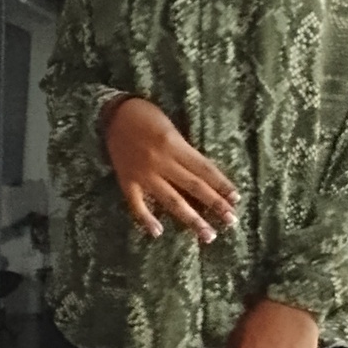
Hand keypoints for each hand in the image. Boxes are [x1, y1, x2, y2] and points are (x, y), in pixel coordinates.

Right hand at [104, 97, 237, 244]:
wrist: (112, 113)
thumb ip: (184, 150)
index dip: (222, 184)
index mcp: (174, 145)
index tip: (236, 198)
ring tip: (208, 235)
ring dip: (191, 218)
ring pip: (171, 200)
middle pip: (193, 186)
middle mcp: (161, 161)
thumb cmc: (145, 115)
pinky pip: (136, 204)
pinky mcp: (126, 181)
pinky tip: (157, 232)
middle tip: (231, 220)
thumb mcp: (171, 127)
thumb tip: (203, 174)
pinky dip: (146, 219)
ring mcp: (143, 174)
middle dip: (215, 204)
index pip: (204, 169)